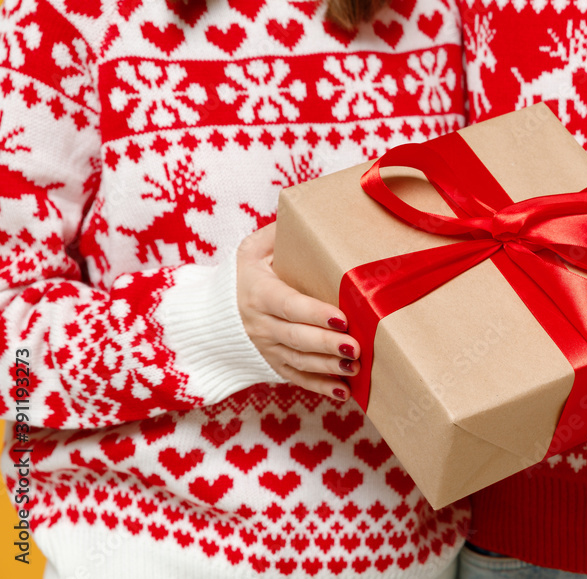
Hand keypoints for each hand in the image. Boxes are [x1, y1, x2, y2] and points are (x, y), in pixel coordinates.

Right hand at [236, 223, 359, 400]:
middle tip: (356, 347)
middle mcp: (261, 324)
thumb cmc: (245, 275)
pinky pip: (297, 379)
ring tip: (355, 367)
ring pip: (299, 362)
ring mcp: (267, 348)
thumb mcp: (252, 250)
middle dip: (326, 345)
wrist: (213, 314)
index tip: (341, 318)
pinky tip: (343, 391)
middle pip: (296, 337)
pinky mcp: (274, 365)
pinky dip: (319, 388)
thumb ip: (277, 235)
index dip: (314, 314)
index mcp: (259, 293)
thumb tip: (306, 212)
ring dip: (328, 367)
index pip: (288, 305)